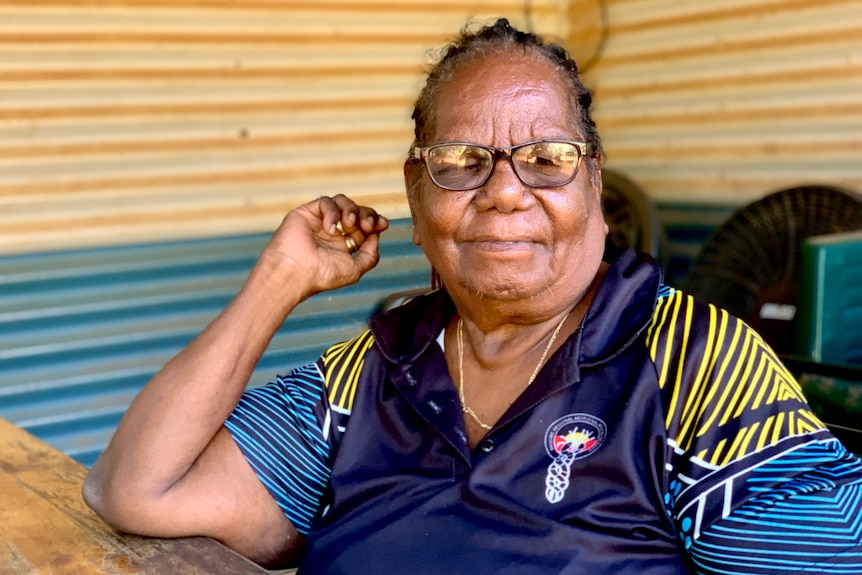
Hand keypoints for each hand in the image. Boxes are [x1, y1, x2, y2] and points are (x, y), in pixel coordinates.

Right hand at [257, 194, 388, 299]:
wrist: (294, 272)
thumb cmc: (322, 275)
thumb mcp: (355, 270)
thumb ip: (370, 254)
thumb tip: (376, 236)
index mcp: (343, 246)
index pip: (364, 227)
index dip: (375, 222)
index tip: (382, 224)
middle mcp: (332, 233)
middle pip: (356, 212)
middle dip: (366, 215)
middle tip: (367, 224)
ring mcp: (319, 222)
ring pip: (342, 202)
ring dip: (351, 210)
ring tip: (349, 223)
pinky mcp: (306, 213)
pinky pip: (325, 202)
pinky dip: (332, 212)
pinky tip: (329, 228)